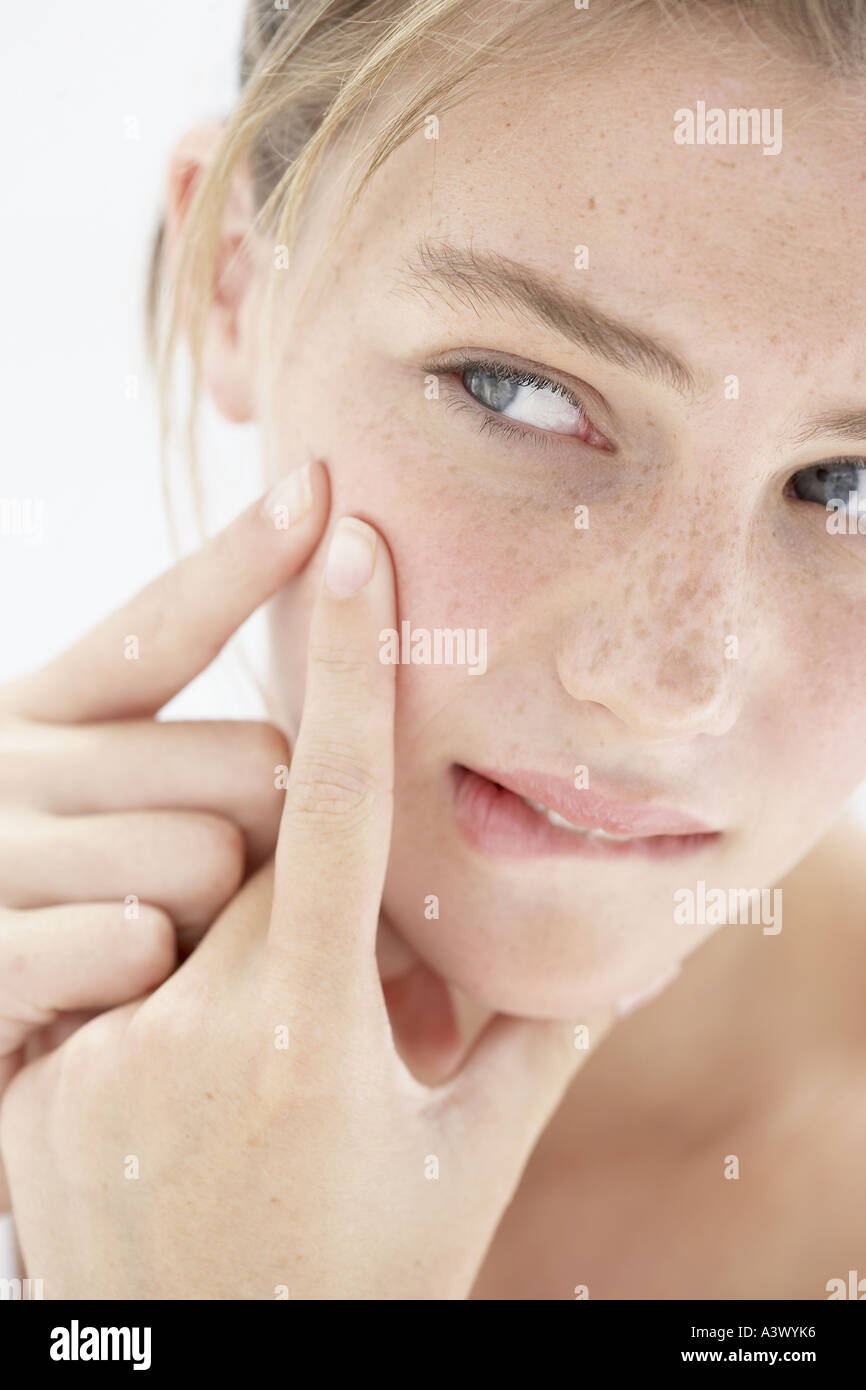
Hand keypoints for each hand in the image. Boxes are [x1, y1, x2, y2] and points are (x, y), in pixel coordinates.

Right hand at [0, 461, 327, 1208]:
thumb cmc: (57, 934)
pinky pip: (135, 939)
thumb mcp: (103, 826)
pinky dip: (145, 980)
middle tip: (216, 907)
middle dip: (273, 843)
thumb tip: (311, 658)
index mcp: (45, 711)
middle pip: (250, 763)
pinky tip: (107, 999)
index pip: (160, 623)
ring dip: (212, 928)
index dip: (243, 559)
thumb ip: (191, 766)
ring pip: (207, 856)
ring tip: (151, 962)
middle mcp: (12, 755)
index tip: (323, 489)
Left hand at [1, 513, 613, 1299]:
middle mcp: (195, 1034)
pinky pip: (119, 964)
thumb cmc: (357, 1278)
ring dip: (241, 945)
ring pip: (186, 905)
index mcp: (314, 1039)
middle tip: (346, 1001)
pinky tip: (193, 1095)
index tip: (349, 545)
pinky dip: (168, 989)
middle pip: (261, 857)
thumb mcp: (467, 1163)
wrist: (205, 1383)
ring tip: (264, 1076)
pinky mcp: (39, 1086)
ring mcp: (103, 1058)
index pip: (337, 806)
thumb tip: (635, 949)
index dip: (350, 667)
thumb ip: (546, 1038)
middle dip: (312, 893)